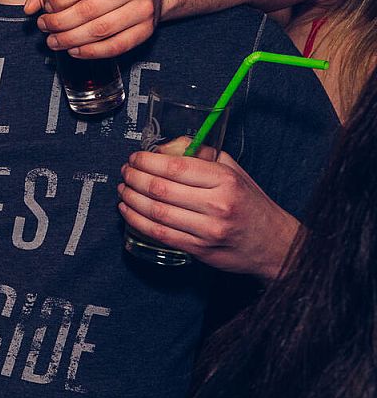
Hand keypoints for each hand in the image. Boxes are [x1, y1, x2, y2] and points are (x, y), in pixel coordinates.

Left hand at [25, 0, 163, 59]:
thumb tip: (29, 7)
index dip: (59, 0)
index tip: (46, 9)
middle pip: (89, 10)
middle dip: (60, 23)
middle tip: (44, 27)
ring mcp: (144, 8)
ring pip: (101, 30)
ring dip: (71, 40)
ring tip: (54, 41)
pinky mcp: (147, 30)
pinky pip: (116, 46)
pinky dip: (91, 52)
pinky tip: (74, 51)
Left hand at [117, 147, 299, 278]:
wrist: (274, 244)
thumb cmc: (250, 203)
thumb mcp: (233, 170)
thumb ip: (201, 154)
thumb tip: (164, 147)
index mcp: (225, 180)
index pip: (174, 167)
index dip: (146, 160)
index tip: (135, 157)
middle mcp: (217, 204)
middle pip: (160, 188)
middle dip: (134, 177)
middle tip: (125, 171)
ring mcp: (207, 230)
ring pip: (156, 211)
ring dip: (131, 198)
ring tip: (123, 189)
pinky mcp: (199, 250)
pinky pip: (159, 234)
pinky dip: (137, 220)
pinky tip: (127, 210)